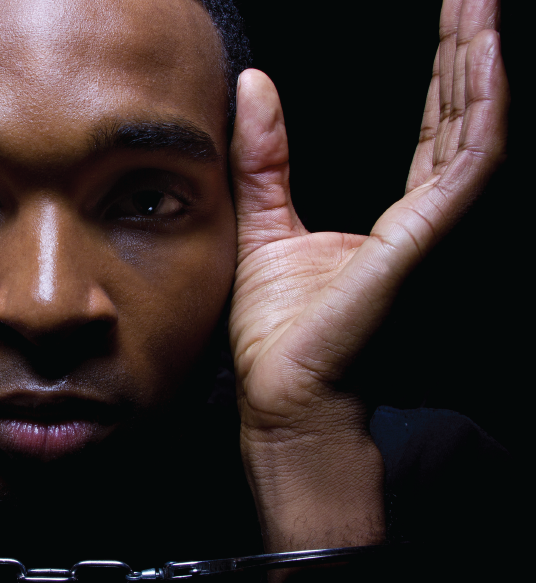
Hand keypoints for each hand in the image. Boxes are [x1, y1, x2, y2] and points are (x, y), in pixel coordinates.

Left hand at [229, 0, 507, 561]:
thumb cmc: (277, 328)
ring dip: (478, 64)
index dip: (442, 75)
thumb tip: (255, 85)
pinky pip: (465, 165)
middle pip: (457, 121)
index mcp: (392, 220)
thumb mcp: (264, 222)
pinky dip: (480, 108)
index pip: (432, 131)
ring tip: (480, 3)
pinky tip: (483, 54)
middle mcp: (422, 221)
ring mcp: (428, 232)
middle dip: (467, 52)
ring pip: (471, 131)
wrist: (280, 389)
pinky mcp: (419, 242)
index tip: (447, 16)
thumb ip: (265, 157)